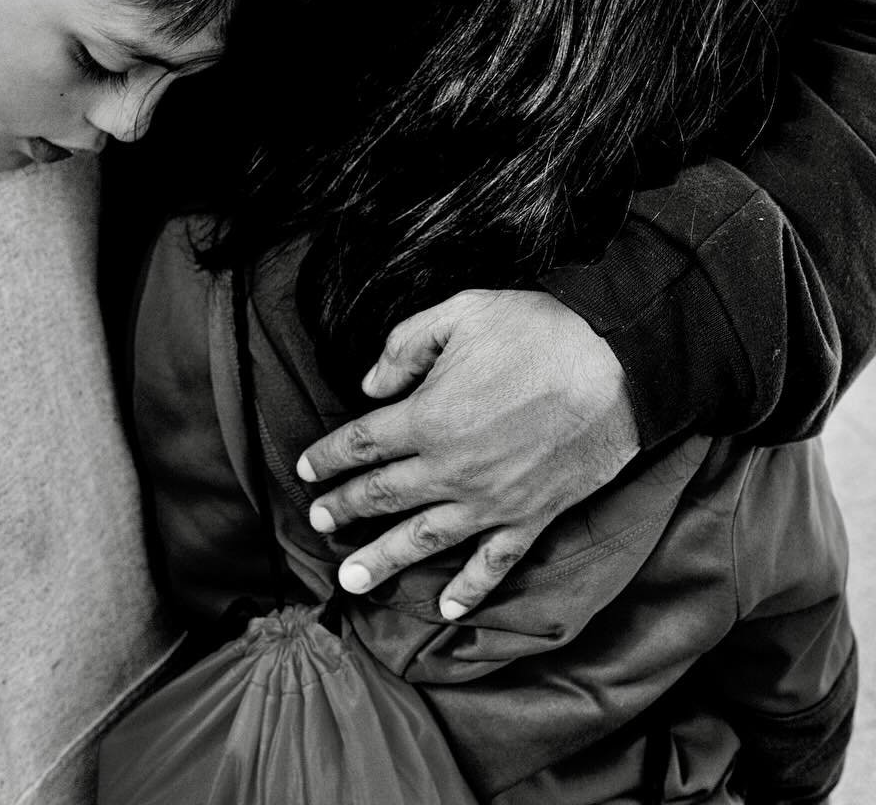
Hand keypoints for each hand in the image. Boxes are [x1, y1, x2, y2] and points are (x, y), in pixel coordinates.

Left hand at [296, 289, 638, 617]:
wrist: (617, 364)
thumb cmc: (536, 330)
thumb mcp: (458, 313)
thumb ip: (403, 347)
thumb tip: (370, 386)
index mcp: (428, 416)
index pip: (361, 443)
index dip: (328, 457)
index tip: (306, 469)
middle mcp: (451, 467)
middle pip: (383, 494)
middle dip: (344, 509)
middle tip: (317, 523)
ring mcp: (492, 499)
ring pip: (424, 539)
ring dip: (384, 559)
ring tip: (351, 580)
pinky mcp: (532, 515)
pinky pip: (494, 562)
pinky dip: (470, 590)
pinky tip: (446, 609)